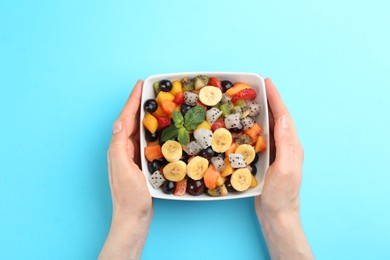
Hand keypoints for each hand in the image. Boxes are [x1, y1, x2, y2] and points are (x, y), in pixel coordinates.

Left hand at [99, 80, 152, 259]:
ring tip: (159, 103)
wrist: (134, 217)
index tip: (141, 85)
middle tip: (153, 89)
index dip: (133, 100)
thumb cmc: (129, 197)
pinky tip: (163, 128)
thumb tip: (119, 123)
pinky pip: (147, 141)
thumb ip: (118, 147)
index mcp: (118, 148)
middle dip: (140, 103)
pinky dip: (154, 130)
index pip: (125, 118)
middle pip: (132, 120)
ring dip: (148, 115)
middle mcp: (124, 149)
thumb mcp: (123, 171)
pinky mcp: (142, 162)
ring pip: (140, 129)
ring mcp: (133, 156)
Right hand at [255, 78, 312, 258]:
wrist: (277, 216)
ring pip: (267, 128)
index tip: (266, 82)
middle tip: (253, 89)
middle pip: (276, 118)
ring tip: (246, 103)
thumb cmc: (282, 195)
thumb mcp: (285, 168)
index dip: (275, 98)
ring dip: (259, 114)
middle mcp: (285, 147)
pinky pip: (259, 140)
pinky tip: (243, 128)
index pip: (283, 116)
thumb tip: (284, 117)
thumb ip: (286, 143)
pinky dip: (252, 130)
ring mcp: (275, 154)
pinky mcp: (266, 162)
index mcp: (291, 146)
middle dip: (267, 101)